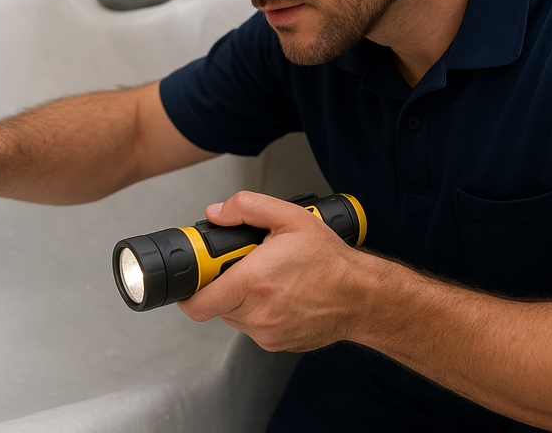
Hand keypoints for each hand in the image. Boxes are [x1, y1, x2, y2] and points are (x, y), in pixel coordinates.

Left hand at [176, 190, 363, 351]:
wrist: (362, 297)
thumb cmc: (330, 261)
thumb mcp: (290, 217)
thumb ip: (247, 207)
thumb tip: (217, 213)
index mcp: (252, 283)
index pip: (197, 303)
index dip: (189, 289)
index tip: (197, 275)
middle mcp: (256, 313)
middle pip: (215, 305)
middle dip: (222, 285)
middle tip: (243, 266)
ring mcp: (266, 333)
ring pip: (234, 316)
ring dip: (240, 299)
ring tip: (267, 279)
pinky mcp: (276, 344)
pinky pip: (253, 327)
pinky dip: (258, 312)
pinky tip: (279, 296)